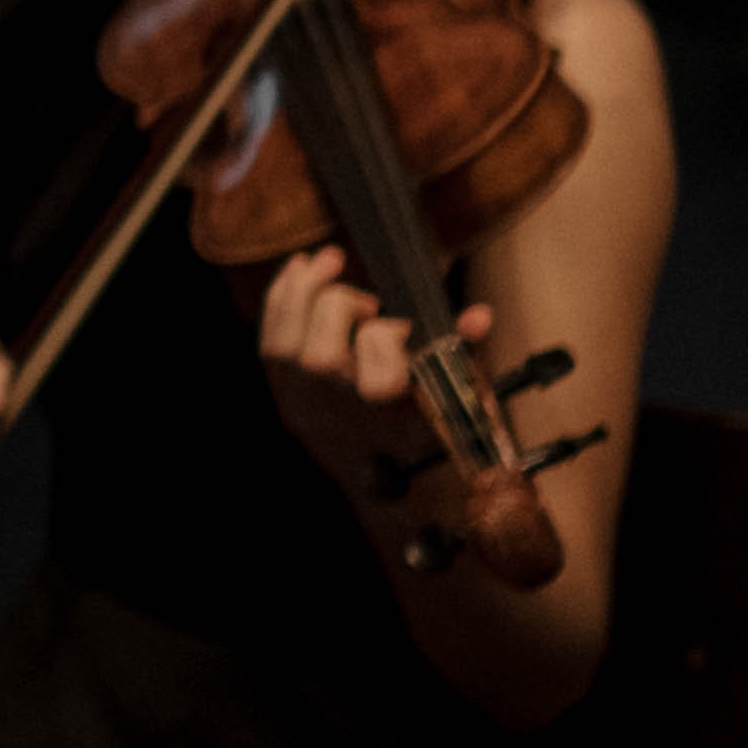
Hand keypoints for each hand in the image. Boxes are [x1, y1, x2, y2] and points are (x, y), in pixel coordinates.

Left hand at [244, 244, 493, 486]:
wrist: (384, 486)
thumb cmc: (427, 431)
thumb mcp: (455, 396)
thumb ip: (462, 353)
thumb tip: (479, 317)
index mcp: (388, 420)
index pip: (379, 380)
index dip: (389, 341)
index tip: (406, 327)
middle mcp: (339, 414)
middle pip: (322, 358)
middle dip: (342, 313)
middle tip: (367, 303)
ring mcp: (303, 402)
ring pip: (285, 344)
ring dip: (303, 293)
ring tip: (329, 260)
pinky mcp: (282, 390)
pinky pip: (269, 339)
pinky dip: (281, 297)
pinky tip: (301, 268)